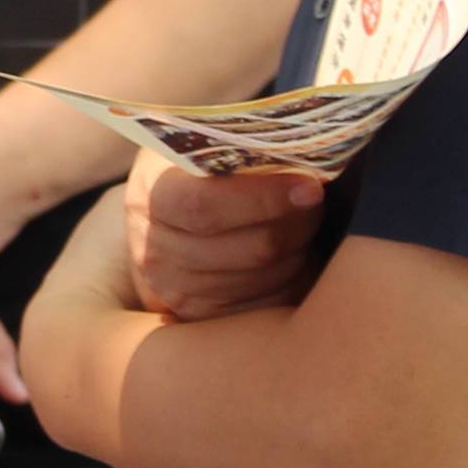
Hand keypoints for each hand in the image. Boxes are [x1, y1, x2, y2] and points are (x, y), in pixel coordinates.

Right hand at [127, 153, 323, 321]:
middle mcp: (154, 251)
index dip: (263, 197)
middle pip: (248, 248)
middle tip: (316, 201)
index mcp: (151, 194)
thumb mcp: (204, 148)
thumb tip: (300, 153)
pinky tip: (294, 254)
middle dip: (296, 224)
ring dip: (298, 250)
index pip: (204, 205)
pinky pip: (268, 306)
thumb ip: (241, 149)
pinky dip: (292, 280)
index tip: (310, 186)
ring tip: (304, 224)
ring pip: (265, 278)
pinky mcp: (204, 319)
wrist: (167, 220)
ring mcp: (177, 293)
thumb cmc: (199, 172)